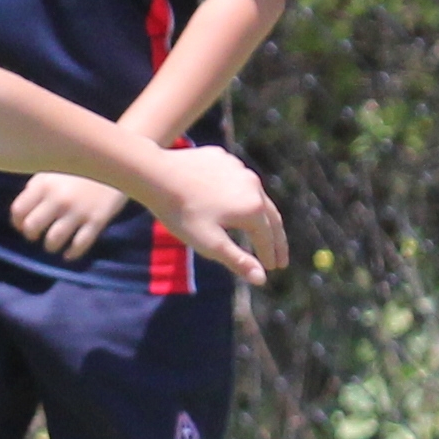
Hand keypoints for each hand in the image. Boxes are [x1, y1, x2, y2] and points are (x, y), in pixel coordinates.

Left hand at [9, 171, 126, 260]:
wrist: (119, 160)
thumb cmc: (81, 166)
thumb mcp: (55, 168)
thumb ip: (37, 186)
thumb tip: (22, 211)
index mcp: (44, 183)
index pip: (18, 211)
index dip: (18, 222)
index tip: (24, 224)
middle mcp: (58, 198)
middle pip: (32, 228)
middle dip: (32, 235)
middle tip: (37, 235)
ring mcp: (78, 210)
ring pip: (53, 241)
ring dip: (50, 246)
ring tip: (53, 244)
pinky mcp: (97, 220)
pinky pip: (79, 245)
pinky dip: (71, 253)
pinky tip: (69, 253)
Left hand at [145, 149, 289, 286]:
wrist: (157, 174)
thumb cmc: (182, 213)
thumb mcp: (210, 243)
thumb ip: (237, 260)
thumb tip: (262, 279)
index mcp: (253, 208)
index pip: (268, 238)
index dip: (271, 256)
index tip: (274, 269)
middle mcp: (253, 185)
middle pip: (271, 216)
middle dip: (277, 239)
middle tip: (281, 257)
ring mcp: (239, 169)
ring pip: (256, 195)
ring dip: (261, 216)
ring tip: (262, 230)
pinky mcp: (223, 158)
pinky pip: (237, 180)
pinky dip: (241, 195)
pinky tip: (235, 202)